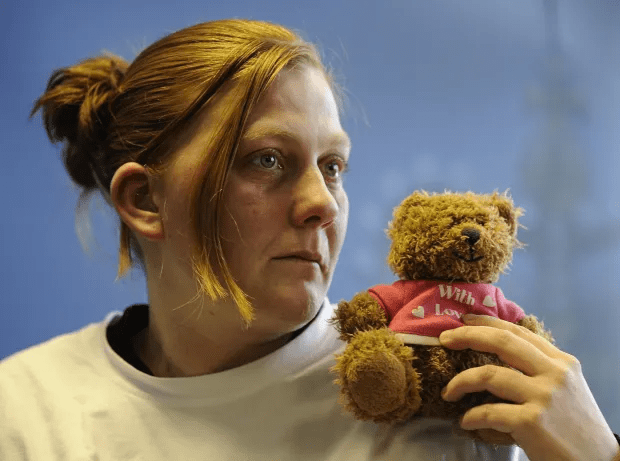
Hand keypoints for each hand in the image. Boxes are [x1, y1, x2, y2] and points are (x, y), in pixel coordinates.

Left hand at [438, 314, 618, 460]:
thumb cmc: (577, 426)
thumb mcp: (566, 387)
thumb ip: (540, 368)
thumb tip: (499, 352)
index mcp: (561, 361)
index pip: (518, 332)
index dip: (487, 323)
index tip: (463, 321)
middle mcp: (553, 373)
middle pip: (501, 341)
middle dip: (467, 336)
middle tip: (444, 339)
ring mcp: (543, 396)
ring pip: (488, 374)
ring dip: (460, 382)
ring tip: (448, 392)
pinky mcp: (532, 422)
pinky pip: (488, 412)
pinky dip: (471, 416)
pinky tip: (465, 422)